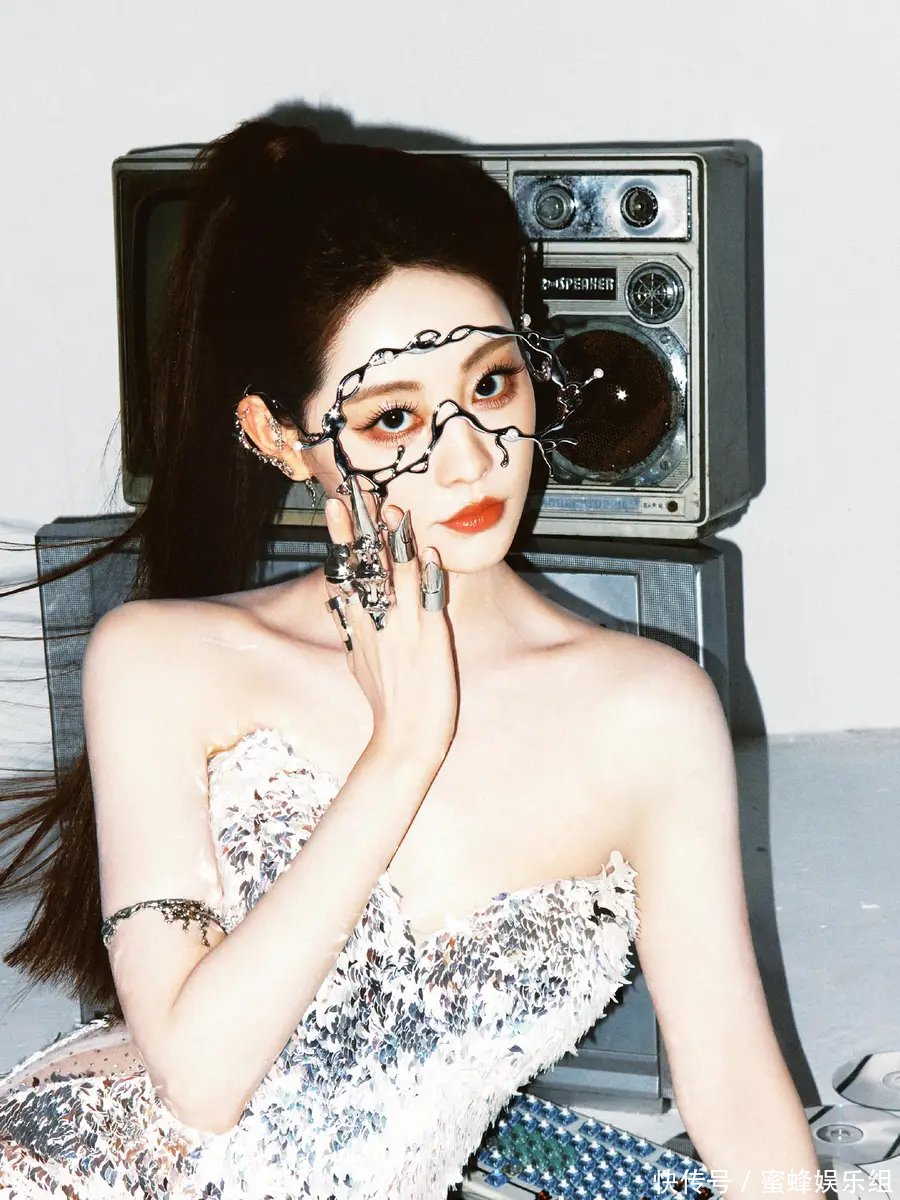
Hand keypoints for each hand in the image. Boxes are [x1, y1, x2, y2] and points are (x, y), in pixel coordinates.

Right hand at [324, 491, 457, 762]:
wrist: (406, 739)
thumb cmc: (387, 704)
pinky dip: (428, 573)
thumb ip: (352, 630)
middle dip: (360, 525)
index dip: (341, 535)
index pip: (344, 569)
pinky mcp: (429, 640)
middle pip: (364, 565)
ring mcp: (403, 629)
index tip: (335, 503)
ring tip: (393, 507)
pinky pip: (428, 599)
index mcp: (359, 625)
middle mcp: (377, 622)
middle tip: (353, 490)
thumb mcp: (359, 663)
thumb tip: (339, 607)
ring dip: (395, 541)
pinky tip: (428, 550)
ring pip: (396, 576)